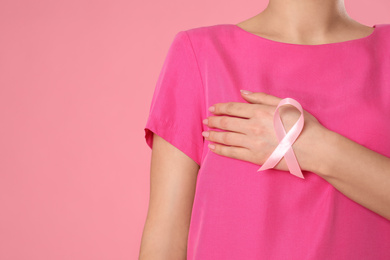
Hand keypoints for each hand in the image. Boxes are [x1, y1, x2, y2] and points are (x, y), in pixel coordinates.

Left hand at [202, 90, 326, 172]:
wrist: (313, 147)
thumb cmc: (301, 124)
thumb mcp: (284, 104)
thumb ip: (261, 97)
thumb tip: (243, 92)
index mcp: (259, 111)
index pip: (232, 108)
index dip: (220, 108)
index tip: (212, 108)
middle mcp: (252, 126)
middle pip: (226, 122)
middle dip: (213, 121)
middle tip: (206, 120)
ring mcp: (252, 142)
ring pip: (226, 138)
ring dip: (213, 135)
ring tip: (205, 134)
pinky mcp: (254, 157)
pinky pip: (232, 153)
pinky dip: (220, 150)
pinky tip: (213, 148)